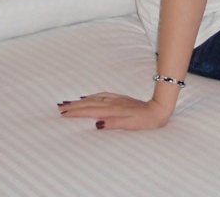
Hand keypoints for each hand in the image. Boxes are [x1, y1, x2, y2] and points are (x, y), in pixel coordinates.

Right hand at [58, 92, 173, 130]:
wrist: (159, 110)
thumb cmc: (145, 121)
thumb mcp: (130, 125)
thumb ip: (114, 124)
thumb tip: (97, 124)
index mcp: (113, 110)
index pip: (90, 111)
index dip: (76, 113)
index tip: (64, 114)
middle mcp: (113, 103)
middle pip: (89, 103)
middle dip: (74, 105)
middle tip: (60, 107)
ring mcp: (117, 100)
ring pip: (95, 98)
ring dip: (81, 100)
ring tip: (70, 102)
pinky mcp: (122, 99)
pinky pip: (103, 95)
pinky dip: (94, 96)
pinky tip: (89, 97)